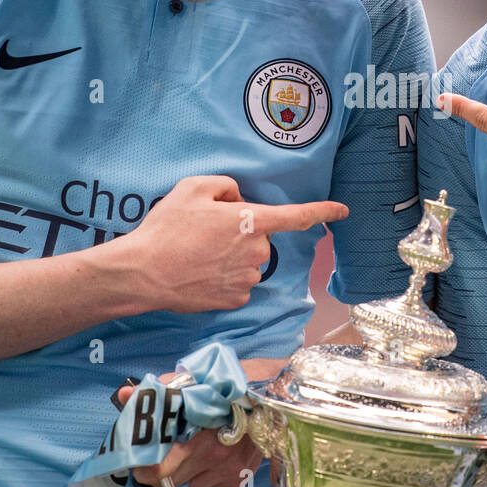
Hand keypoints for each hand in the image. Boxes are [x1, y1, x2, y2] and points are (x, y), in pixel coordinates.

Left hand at [114, 359, 281, 486]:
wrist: (281, 391)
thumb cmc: (237, 381)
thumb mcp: (199, 378)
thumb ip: (162, 389)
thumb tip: (125, 393)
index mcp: (202, 436)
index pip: (160, 469)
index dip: (141, 466)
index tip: (134, 457)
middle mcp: (216, 460)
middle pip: (168, 482)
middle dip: (154, 471)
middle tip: (151, 455)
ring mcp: (229, 471)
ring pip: (185, 486)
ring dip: (177, 473)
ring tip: (179, 453)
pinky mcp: (238, 477)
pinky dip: (198, 476)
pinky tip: (203, 456)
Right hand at [126, 176, 346, 313]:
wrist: (143, 272)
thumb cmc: (167, 227)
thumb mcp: (194, 187)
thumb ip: (226, 186)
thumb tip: (239, 201)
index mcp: (253, 222)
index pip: (298, 216)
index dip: (323, 211)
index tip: (343, 211)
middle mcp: (258, 252)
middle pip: (260, 238)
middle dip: (240, 233)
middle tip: (204, 233)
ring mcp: (248, 279)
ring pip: (248, 262)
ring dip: (231, 257)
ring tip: (196, 254)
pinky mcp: (235, 300)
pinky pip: (238, 283)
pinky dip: (223, 277)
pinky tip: (199, 273)